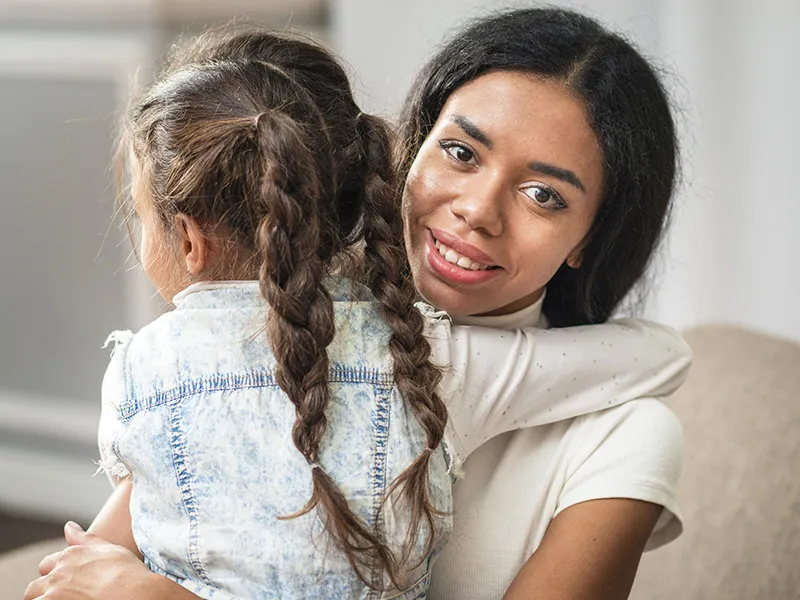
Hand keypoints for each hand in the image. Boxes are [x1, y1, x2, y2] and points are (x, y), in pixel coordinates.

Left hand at [23, 521, 155, 599]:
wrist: (137, 593)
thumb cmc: (127, 572)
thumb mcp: (108, 549)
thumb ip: (84, 539)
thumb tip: (68, 526)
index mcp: (70, 556)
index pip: (46, 566)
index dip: (54, 575)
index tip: (66, 583)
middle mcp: (59, 574)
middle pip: (34, 587)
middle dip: (43, 592)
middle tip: (62, 597)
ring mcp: (55, 594)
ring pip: (33, 599)